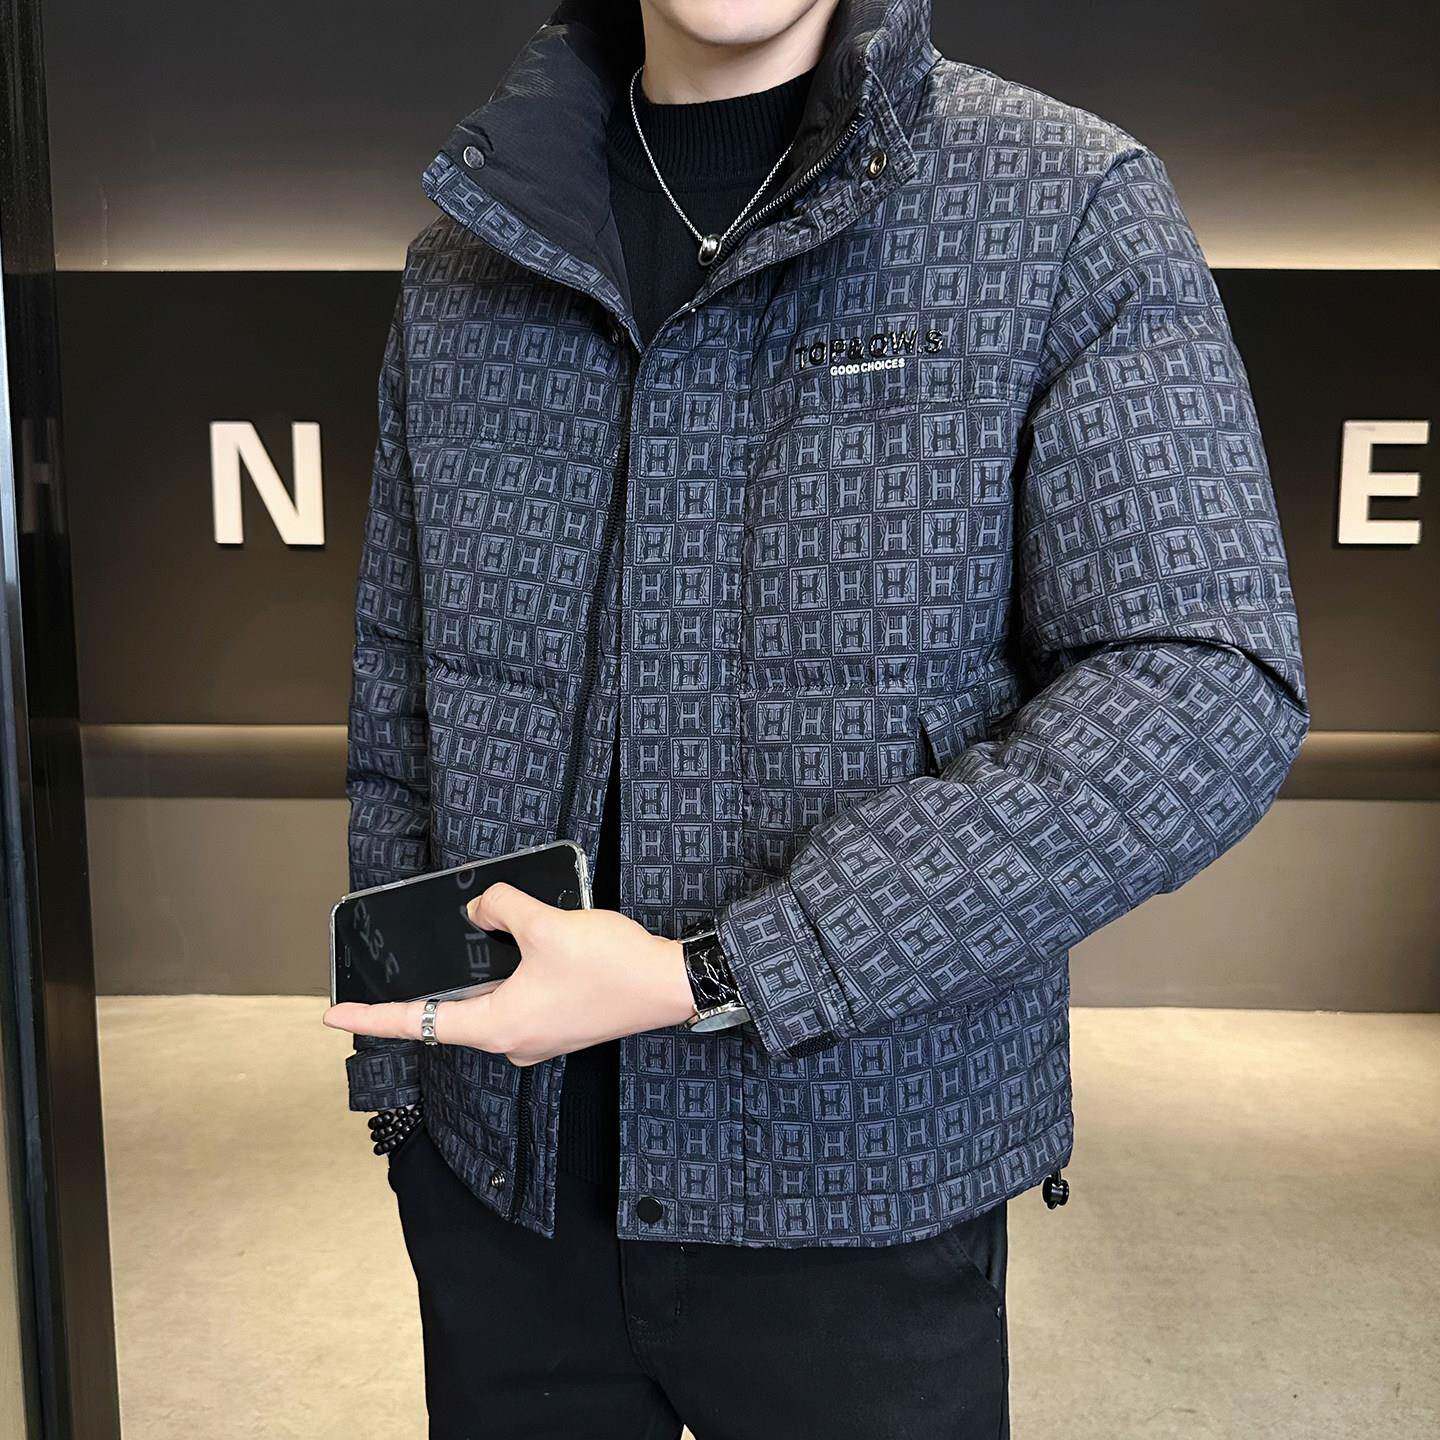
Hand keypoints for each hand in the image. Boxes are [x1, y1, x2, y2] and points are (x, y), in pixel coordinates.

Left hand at [322, 884, 696, 1065]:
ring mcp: (536, 1036)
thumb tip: (480, 910)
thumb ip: (501, 909)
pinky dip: (500, 981)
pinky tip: (509, 953)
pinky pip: (512, 1004)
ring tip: (461, 950)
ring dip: (470, 982)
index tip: (334, 1013)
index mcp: (497, 1025)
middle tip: (386, 976)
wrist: (668, 985)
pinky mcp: (558, 1026)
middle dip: (422, 993)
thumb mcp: (546, 925)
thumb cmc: (611, 966)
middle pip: (449, 1017)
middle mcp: (511, 1040)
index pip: (417, 1023)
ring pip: (485, 1006)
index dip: (370, 1017)